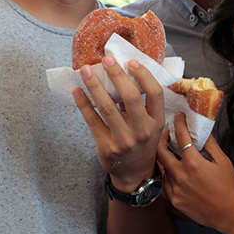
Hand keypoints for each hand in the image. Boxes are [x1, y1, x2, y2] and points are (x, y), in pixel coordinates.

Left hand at [74, 55, 164, 189]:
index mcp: (156, 122)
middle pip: (131, 97)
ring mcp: (123, 140)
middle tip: (107, 59)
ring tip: (86, 70)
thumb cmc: (142, 143)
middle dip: (117, 75)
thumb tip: (124, 75)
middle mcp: (142, 130)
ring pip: (108, 107)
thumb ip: (143, 106)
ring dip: (95, 86)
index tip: (131, 61)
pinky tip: (77, 91)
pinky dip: (84, 104)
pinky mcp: (106, 146)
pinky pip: (92, 121)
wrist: (134, 173)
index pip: (155, 93)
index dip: (144, 75)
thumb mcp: (152, 126)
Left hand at [156, 112, 233, 233]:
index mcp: (194, 163)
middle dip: (161, 140)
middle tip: (167, 135)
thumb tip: (201, 132)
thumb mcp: (223, 161)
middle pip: (161, 152)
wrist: (231, 214)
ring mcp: (175, 190)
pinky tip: (173, 174)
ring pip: (162, 169)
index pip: (181, 137)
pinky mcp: (174, 201)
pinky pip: (164, 185)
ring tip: (171, 155)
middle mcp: (181, 176)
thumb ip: (210, 145)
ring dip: (165, 160)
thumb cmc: (230, 187)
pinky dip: (167, 177)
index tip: (178, 117)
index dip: (179, 124)